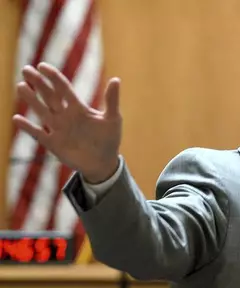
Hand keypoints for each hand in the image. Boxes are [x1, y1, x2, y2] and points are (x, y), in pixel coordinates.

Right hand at [12, 63, 121, 182]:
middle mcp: (65, 115)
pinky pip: (37, 134)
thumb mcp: (113, 119)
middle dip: (38, 83)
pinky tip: (17, 118)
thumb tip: (116, 79)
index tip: (42, 66)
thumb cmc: (109, 139)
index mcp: (78, 107)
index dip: (53, 77)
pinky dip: (28, 127)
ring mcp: (58, 129)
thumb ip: (112, 100)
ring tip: (21, 86)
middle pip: (49, 96)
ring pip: (41, 111)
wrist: (103, 163)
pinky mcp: (53, 143)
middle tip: (26, 69)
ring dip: (31, 100)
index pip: (63, 88)